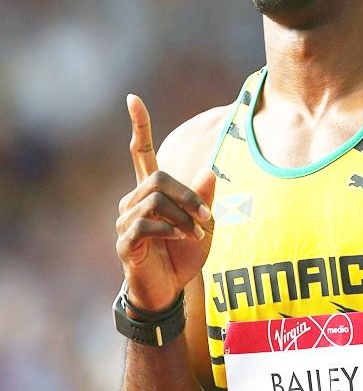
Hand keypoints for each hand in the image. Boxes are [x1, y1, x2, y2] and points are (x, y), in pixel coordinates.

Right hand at [115, 94, 214, 311]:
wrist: (169, 292)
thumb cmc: (183, 257)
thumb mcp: (203, 225)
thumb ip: (204, 200)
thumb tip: (210, 172)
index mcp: (151, 193)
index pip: (140, 153)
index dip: (138, 126)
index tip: (132, 98)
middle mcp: (133, 202)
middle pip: (158, 178)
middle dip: (187, 194)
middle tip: (207, 216)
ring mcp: (125, 222)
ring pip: (154, 200)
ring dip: (183, 216)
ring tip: (196, 233)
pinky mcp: (124, 243)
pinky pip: (145, 224)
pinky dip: (170, 230)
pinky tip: (182, 240)